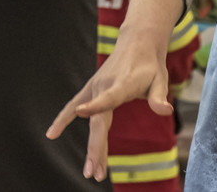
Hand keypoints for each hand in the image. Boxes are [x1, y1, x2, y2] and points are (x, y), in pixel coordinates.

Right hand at [46, 28, 172, 181]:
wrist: (136, 43)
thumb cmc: (150, 64)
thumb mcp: (160, 79)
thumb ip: (159, 97)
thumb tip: (165, 110)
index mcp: (122, 84)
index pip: (108, 98)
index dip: (95, 105)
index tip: (81, 112)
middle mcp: (104, 86)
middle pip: (97, 120)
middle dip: (95, 147)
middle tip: (94, 173)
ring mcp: (95, 87)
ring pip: (90, 120)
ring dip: (90, 146)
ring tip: (90, 171)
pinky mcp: (91, 89)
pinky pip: (73, 106)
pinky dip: (62, 119)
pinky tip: (51, 134)